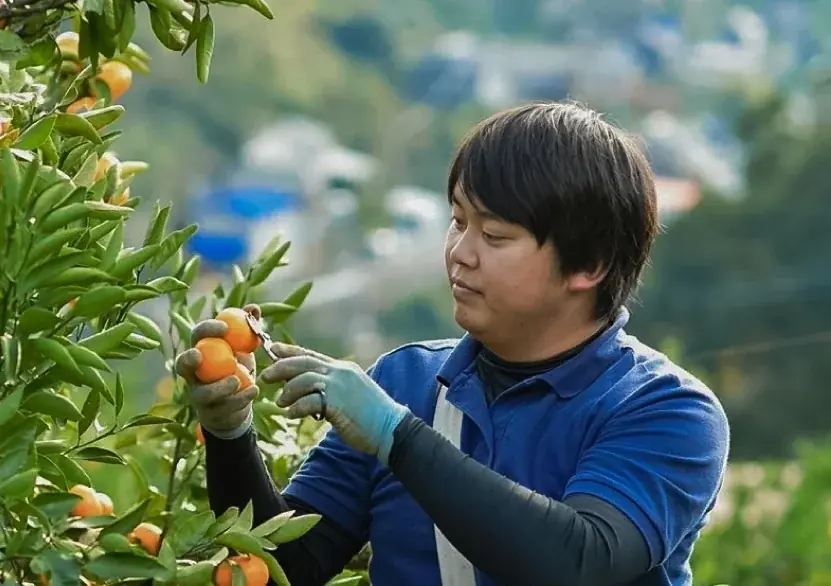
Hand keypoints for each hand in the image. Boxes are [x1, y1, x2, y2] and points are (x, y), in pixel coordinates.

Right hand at [174, 304, 259, 439]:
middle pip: (182, 364)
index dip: (207, 330)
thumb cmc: (239, 368)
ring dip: (220, 387)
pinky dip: (240, 399)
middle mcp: (194, 373)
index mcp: (202, 351)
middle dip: (189, 359)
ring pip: (202, 393)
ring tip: (238, 380)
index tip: (225, 328)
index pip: (197, 336)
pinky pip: (222, 408)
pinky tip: (254, 391)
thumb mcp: (245, 349)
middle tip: (201, 355)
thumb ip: (249, 329)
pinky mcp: (210, 413)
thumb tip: (253, 309)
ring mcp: (199, 395)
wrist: (240, 402)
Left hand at [259, 343, 409, 464]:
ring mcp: (340, 387)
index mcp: (343, 369)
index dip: (290, 351)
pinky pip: (309, 402)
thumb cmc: (370, 416)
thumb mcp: (350, 394)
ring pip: (303, 380)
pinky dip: (296, 408)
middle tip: (264, 376)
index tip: (273, 349)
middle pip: (303, 363)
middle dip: (280, 368)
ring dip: (288, 392)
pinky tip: (291, 415)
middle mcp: (340, 373)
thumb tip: (307, 390)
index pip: (311, 355)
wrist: (391, 429)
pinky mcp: (338, 404)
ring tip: (281, 403)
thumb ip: (331, 388)